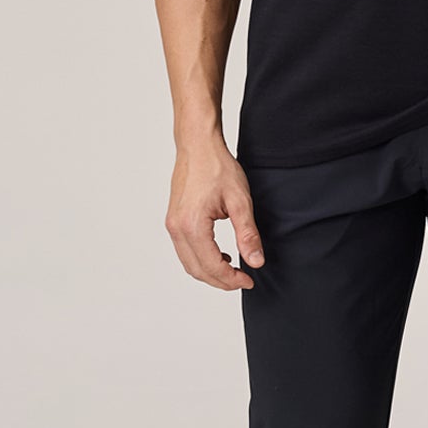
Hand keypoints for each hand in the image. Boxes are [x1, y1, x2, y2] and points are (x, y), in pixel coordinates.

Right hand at [165, 139, 265, 289]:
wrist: (197, 146)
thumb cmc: (217, 167)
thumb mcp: (240, 201)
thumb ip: (247, 234)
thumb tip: (255, 262)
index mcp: (192, 225)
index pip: (212, 266)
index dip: (231, 279)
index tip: (249, 280)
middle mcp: (176, 228)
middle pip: (197, 270)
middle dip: (220, 281)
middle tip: (242, 280)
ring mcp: (172, 224)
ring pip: (188, 263)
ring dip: (209, 272)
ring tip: (232, 269)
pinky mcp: (173, 220)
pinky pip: (185, 250)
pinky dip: (201, 260)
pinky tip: (219, 255)